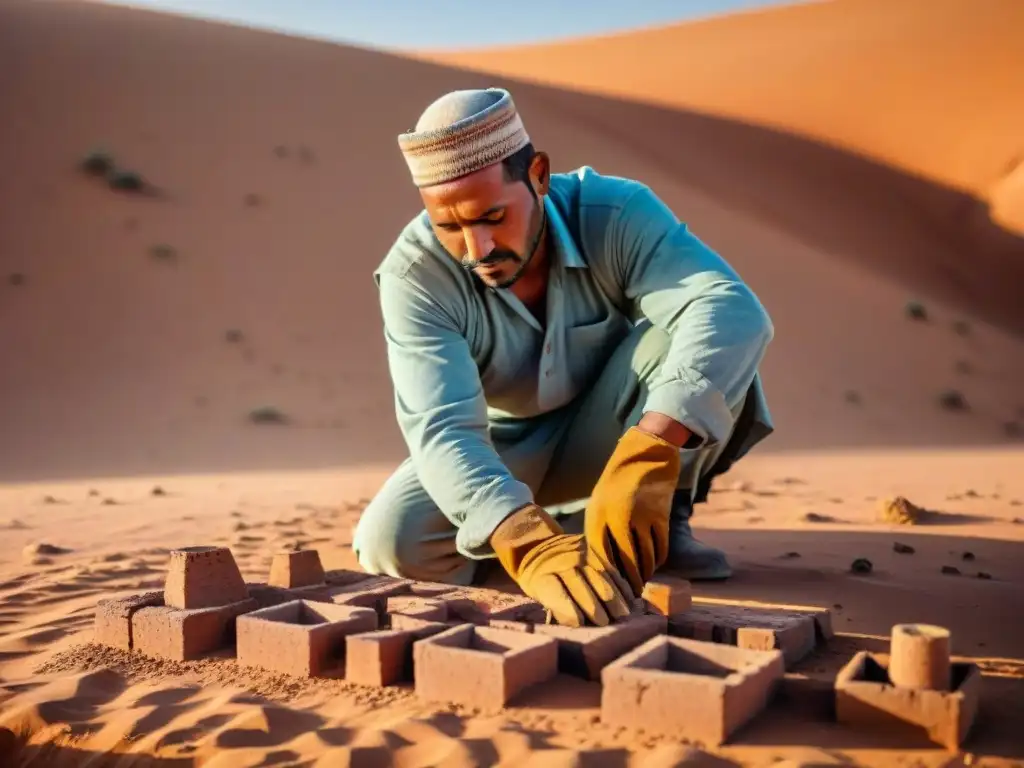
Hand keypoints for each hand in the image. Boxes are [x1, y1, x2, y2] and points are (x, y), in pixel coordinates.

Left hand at [490, 503, 632, 626]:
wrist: (540, 545)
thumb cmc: (538, 577)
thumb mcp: (536, 592)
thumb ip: (555, 607)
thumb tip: (578, 625)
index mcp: (543, 576)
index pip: (559, 597)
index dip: (572, 614)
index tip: (582, 625)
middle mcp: (564, 564)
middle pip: (584, 591)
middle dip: (596, 612)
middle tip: (606, 626)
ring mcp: (581, 556)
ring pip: (602, 581)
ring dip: (614, 601)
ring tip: (623, 617)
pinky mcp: (595, 552)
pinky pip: (612, 571)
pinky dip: (621, 587)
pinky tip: (629, 601)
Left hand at [584, 426, 681, 595]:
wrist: (647, 452)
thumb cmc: (619, 480)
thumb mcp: (600, 501)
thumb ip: (600, 529)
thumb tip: (602, 561)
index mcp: (598, 514)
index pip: (601, 555)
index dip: (607, 575)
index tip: (611, 590)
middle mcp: (617, 518)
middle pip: (624, 560)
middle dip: (628, 581)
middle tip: (631, 595)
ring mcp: (640, 517)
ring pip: (645, 557)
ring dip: (645, 573)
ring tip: (643, 583)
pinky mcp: (660, 515)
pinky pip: (661, 546)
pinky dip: (659, 559)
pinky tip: (656, 565)